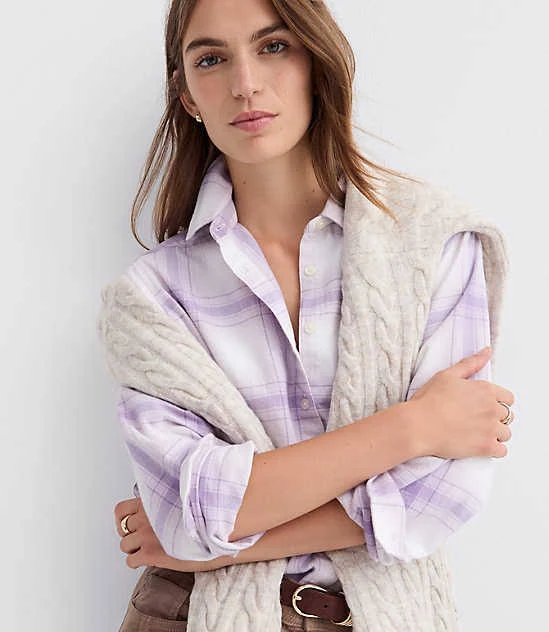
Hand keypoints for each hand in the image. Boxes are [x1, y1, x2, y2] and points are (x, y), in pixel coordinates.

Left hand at [114, 497, 230, 571]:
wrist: (214, 531)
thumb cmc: (203, 516)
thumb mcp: (182, 500)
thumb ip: (166, 500)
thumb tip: (159, 503)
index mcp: (153, 501)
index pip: (121, 509)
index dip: (122, 518)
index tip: (129, 523)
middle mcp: (146, 517)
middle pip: (122, 529)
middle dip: (130, 534)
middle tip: (140, 539)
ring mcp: (147, 535)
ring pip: (124, 545)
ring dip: (133, 548)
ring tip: (146, 550)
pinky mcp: (151, 554)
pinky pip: (131, 560)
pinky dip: (136, 562)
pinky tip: (147, 560)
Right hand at [408, 347, 514, 458]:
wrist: (418, 425)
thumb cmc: (429, 401)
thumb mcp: (447, 375)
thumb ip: (471, 363)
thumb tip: (487, 351)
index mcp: (485, 390)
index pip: (507, 398)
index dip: (496, 402)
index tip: (483, 407)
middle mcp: (492, 409)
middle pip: (508, 416)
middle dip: (495, 419)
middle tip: (475, 421)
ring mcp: (491, 429)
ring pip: (506, 434)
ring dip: (494, 435)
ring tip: (475, 434)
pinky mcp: (486, 447)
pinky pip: (502, 451)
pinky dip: (493, 449)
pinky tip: (479, 445)